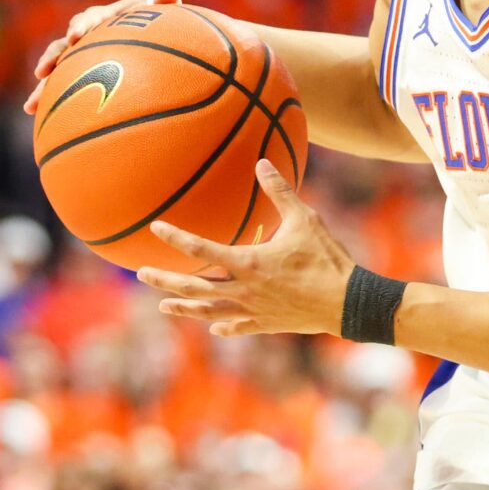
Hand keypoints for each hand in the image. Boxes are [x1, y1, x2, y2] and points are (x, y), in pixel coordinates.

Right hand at [23, 0, 182, 114]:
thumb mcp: (163, 10)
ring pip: (57, 64)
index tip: (76, 36)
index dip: (82, 26)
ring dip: (44, 81)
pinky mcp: (80, 69)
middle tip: (44, 70)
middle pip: (65, 43)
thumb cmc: (158, 20)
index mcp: (106, 17)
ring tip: (31, 100)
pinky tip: (32, 110)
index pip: (90, 18)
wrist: (153, 36)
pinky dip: (46, 93)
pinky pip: (61, 81)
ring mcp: (81, 52)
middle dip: (54, 56)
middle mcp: (87, 33)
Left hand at [140, 160, 354, 337]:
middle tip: (140, 273)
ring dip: (183, 308)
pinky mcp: (266, 324)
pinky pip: (236, 326)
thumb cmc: (328, 258)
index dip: (175, 238)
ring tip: (164, 305)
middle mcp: (244, 289)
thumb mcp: (305, 220)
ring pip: (208, 311)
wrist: (348, 302)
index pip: (201, 249)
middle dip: (164, 280)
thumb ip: (280, 192)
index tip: (156, 228)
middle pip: (194, 287)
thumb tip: (263, 163)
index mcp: (249, 262)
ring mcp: (253, 310)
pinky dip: (221, 326)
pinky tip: (213, 326)